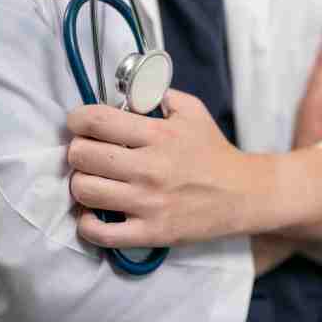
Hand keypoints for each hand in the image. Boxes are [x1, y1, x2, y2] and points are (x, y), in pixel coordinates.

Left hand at [68, 90, 272, 248]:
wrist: (243, 194)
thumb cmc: (213, 152)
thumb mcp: (193, 111)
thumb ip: (158, 94)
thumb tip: (125, 89)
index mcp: (158, 135)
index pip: (95, 121)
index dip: (78, 119)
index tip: (81, 124)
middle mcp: (150, 168)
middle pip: (81, 156)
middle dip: (79, 151)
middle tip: (90, 154)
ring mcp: (149, 203)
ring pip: (84, 191)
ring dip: (82, 184)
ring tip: (96, 181)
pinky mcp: (151, 232)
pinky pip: (99, 232)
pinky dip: (88, 223)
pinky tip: (96, 213)